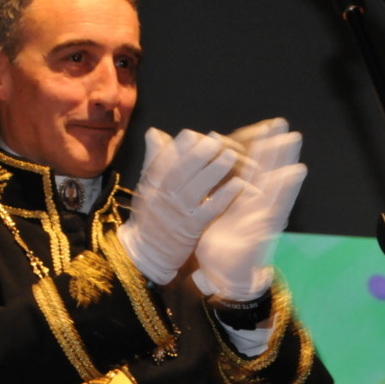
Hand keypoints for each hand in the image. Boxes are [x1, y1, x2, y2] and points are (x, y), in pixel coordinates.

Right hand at [117, 128, 243, 284]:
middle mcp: (164, 196)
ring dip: (214, 171)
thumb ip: (154, 159)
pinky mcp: (191, 228)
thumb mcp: (146, 186)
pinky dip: (223, 197)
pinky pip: (209, 211)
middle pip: (181, 172)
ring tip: (231, 155)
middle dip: (199, 154)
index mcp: (153, 183)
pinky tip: (238, 185)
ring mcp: (178, 212)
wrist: (146, 252)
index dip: (180, 147)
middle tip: (217, 140)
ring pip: (196, 189)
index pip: (164, 159)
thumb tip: (155, 132)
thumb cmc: (149, 215)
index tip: (193, 134)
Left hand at [194, 118, 306, 299]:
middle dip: (274, 147)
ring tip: (293, 139)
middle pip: (267, 170)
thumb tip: (201, 168)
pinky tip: (295, 171)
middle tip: (282, 122)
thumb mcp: (209, 213)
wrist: (223, 276)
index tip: (262, 125)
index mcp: (240, 199)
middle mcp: (255, 204)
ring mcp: (261, 215)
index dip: (255, 148)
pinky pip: (275, 205)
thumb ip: (210, 191)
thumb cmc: (218, 244)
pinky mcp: (263, 228)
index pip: (250, 168)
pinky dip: (286, 188)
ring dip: (285, 159)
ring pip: (276, 183)